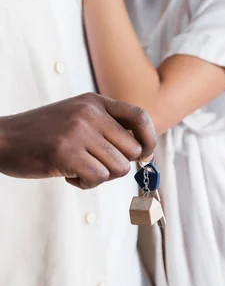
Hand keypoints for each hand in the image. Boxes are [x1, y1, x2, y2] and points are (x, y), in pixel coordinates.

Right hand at [0, 93, 155, 188]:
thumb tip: (144, 153)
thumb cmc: (43, 135)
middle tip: (96, 166)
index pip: (139, 116)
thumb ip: (107, 128)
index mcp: (94, 102)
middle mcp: (90, 113)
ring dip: (101, 176)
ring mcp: (78, 132)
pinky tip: (68, 176)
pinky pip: (98, 178)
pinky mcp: (67, 153)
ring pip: (118, 168)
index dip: (149, 138)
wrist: (1, 139)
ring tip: (78, 168)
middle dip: (119, 165)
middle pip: (132, 150)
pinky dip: (86, 184)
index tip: (145, 155)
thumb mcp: (77, 118)